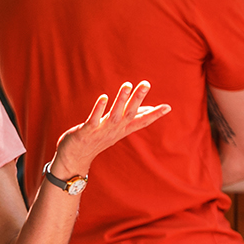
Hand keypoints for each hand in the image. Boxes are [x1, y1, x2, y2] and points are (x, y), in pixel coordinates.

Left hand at [49, 81, 169, 178]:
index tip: (168, 107)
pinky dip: (99, 109)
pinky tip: (103, 97)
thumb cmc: (96, 140)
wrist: (75, 159)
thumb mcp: (116, 129)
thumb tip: (148, 109)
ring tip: (127, 85)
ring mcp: (101, 131)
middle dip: (137, 99)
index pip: (141, 122)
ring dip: (121, 100)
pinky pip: (94, 119)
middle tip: (146, 83)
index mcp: (122, 130)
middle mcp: (114, 130)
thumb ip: (131, 119)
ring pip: (114, 115)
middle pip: (129, 114)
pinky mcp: (86, 132)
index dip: (154, 115)